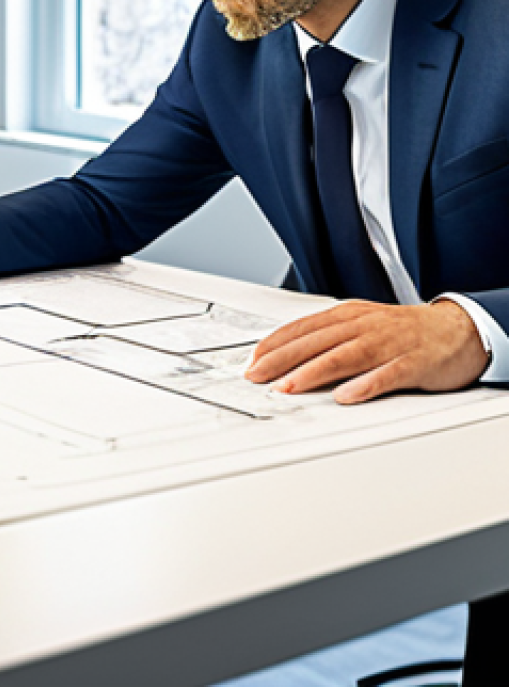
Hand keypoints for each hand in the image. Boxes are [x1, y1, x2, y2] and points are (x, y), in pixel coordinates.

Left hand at [244, 299, 490, 404]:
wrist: (457, 328)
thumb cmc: (403, 331)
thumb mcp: (360, 326)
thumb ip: (328, 340)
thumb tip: (288, 358)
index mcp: (348, 315)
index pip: (303, 328)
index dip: (275, 344)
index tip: (253, 361)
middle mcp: (364, 326)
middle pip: (316, 342)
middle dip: (282, 359)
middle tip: (258, 376)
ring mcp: (389, 343)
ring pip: (345, 356)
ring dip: (313, 372)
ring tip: (288, 386)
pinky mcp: (413, 362)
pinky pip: (387, 374)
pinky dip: (365, 384)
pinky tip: (347, 395)